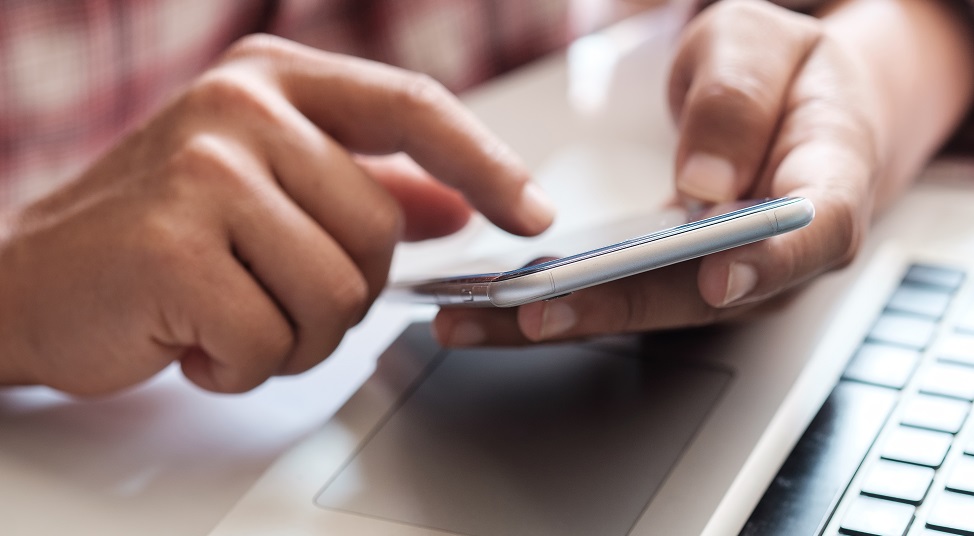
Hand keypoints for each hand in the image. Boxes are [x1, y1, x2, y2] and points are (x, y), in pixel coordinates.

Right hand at [0, 35, 553, 394]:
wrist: (29, 281)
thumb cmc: (160, 236)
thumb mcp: (267, 188)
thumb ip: (368, 186)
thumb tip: (458, 203)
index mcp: (272, 81)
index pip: (412, 109)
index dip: (486, 163)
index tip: (531, 210)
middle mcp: (240, 108)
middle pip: (378, 231)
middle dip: (340, 291)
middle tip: (268, 292)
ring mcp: (204, 170)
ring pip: (337, 294)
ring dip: (293, 334)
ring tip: (228, 313)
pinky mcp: (174, 245)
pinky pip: (274, 340)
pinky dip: (243, 364)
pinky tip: (192, 339)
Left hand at [432, 0, 973, 345]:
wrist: (796, 111)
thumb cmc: (785, 77)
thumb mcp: (764, 46)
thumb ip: (738, 100)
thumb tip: (706, 181)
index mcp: (828, 183)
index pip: (817, 232)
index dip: (770, 262)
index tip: (717, 277)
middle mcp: (779, 254)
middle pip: (702, 296)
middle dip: (615, 307)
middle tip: (534, 310)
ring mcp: (726, 279)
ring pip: (648, 312)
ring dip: (561, 318)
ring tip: (473, 319)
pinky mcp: (677, 282)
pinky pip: (620, 298)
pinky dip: (556, 304)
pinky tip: (491, 306)